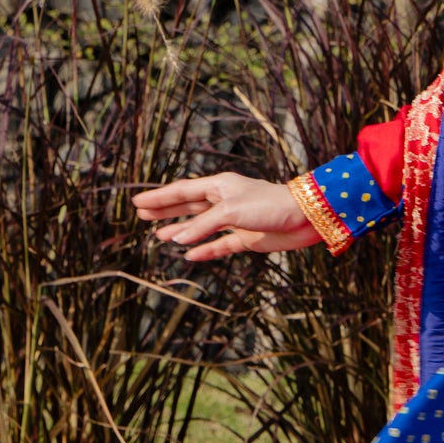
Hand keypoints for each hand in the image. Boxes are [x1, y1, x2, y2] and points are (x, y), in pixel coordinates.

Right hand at [134, 172, 322, 261]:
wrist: (306, 218)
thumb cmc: (270, 204)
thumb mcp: (230, 211)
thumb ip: (203, 226)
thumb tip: (179, 240)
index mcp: (220, 186)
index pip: (182, 191)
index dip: (159, 197)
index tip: (137, 202)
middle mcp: (225, 201)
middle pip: (188, 206)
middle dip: (165, 211)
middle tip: (141, 215)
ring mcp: (235, 221)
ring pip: (201, 227)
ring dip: (181, 230)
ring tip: (159, 236)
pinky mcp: (247, 238)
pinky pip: (220, 245)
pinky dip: (204, 250)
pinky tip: (189, 255)